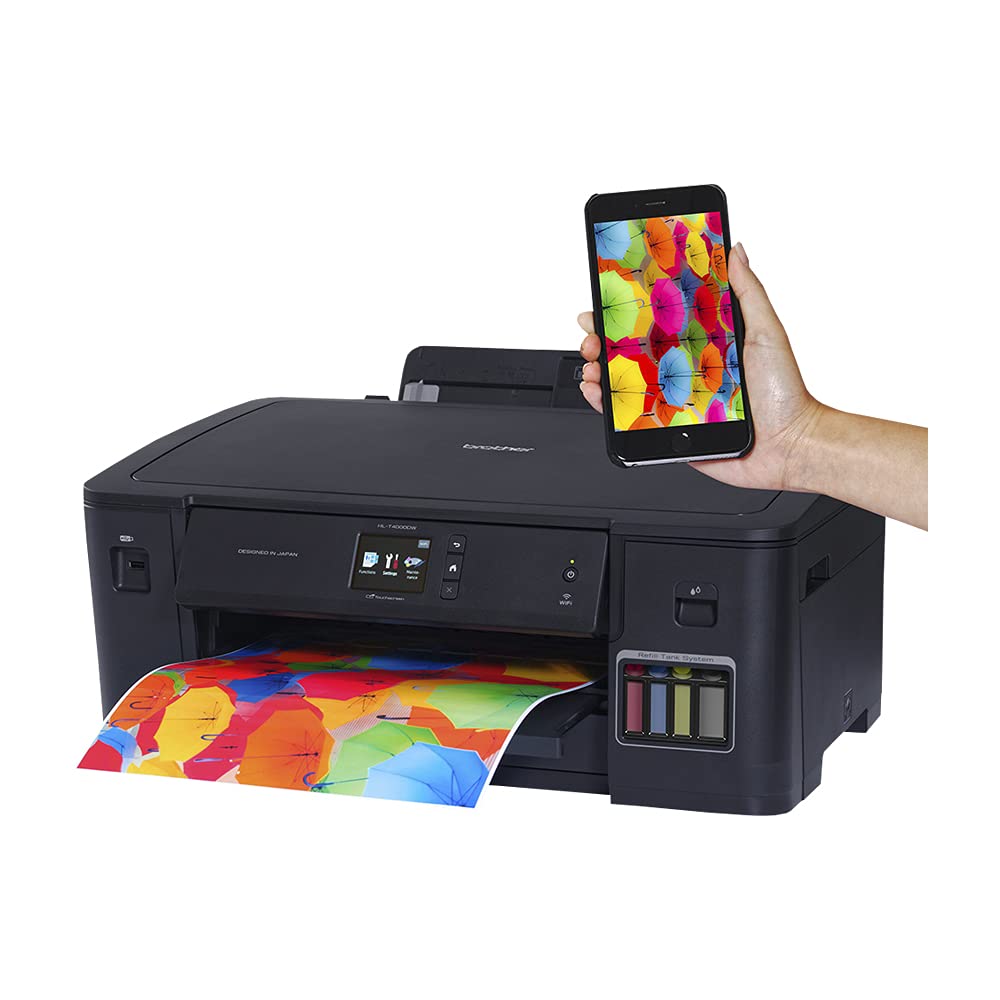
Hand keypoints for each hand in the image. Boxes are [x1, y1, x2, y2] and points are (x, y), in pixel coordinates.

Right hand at [578, 242, 822, 490]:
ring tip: (590, 361)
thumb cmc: (784, 392)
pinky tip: (595, 391)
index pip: (656, 321)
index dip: (628, 309)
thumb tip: (735, 249)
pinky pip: (628, 417)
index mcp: (701, 344)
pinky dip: (605, 405)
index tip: (606, 294)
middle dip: (603, 336)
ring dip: (598, 368)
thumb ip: (747, 291)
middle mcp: (683, 370)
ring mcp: (673, 399)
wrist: (789, 446)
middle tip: (591, 329)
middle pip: (631, 349)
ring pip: (624, 381)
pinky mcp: (668, 428)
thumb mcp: (766, 331)